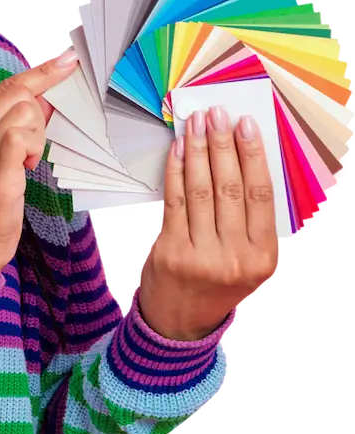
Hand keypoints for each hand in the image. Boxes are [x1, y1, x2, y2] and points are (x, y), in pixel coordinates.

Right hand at [0, 51, 77, 271]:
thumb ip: (6, 125)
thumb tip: (43, 97)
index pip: (4, 86)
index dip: (39, 73)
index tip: (66, 61)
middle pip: (18, 94)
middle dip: (39, 115)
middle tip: (33, 148)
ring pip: (26, 114)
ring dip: (37, 137)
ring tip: (24, 165)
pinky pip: (24, 138)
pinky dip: (34, 149)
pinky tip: (27, 168)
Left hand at [137, 107, 282, 340]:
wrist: (180, 320)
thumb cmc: (216, 281)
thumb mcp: (247, 259)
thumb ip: (248, 219)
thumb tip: (240, 156)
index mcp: (262, 256)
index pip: (260, 194)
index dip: (252, 154)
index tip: (246, 124)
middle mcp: (234, 257)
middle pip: (229, 187)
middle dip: (222, 144)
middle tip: (217, 114)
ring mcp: (200, 255)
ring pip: (200, 190)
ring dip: (197, 151)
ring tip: (195, 123)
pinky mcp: (170, 250)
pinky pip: (174, 201)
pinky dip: (175, 171)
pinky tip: (177, 149)